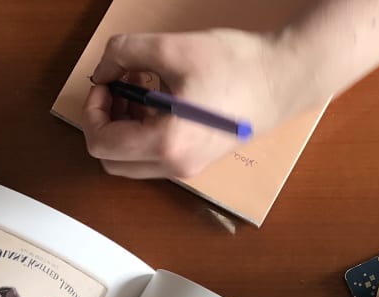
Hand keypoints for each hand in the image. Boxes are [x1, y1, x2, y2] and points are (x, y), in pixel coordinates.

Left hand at [83, 29, 315, 178]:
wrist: (286, 77)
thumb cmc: (239, 65)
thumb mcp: (173, 47)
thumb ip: (125, 53)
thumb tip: (102, 70)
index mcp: (167, 143)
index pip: (101, 145)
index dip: (92, 111)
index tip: (105, 83)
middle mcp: (176, 165)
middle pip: (112, 161)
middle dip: (106, 122)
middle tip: (118, 87)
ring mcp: (189, 167)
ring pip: (133, 161)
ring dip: (125, 125)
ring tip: (141, 85)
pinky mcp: (200, 159)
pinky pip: (156, 155)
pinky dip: (146, 130)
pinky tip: (161, 96)